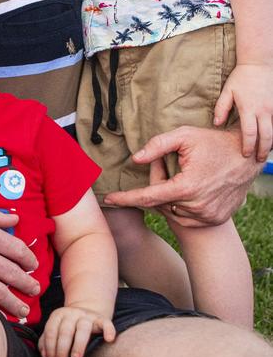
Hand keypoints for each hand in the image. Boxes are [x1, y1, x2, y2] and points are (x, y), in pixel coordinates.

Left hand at [38, 305, 114, 356]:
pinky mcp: (102, 319)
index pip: (51, 329)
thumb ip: (47, 339)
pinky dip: (108, 330)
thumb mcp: (56, 328)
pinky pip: (106, 323)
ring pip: (83, 327)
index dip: (50, 346)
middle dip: (61, 348)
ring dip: (78, 343)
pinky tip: (109, 339)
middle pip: (65, 330)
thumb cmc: (68, 326)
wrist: (87, 311)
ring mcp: (88, 316)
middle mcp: (73, 313)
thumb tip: (44, 354)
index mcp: (59, 315)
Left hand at [103, 126, 261, 226]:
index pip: (148, 197)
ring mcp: (207, 216)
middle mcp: (197, 206)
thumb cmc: (214, 143)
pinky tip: (191, 190)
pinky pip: (187, 217)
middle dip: (156, 188)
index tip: (109, 199)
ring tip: (184, 177)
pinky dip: (182, 205)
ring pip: (173, 211)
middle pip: (160, 202)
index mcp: (187, 187)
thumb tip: (135, 159)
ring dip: (170, 198)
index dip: (126, 198)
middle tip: (170, 169)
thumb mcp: (185, 136)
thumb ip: (158, 145)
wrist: (247, 158)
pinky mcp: (214, 220)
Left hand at [214, 64, 272, 161]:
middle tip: (258, 159)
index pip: (250, 133)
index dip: (248, 146)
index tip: (245, 154)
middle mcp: (263, 111)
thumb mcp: (227, 91)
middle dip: (263, 150)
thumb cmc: (241, 77)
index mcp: (249, 109)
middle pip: (266, 137)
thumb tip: (216, 124)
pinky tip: (271, 140)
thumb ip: (221, 108)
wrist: (259, 63)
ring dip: (271, 144)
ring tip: (265, 153)